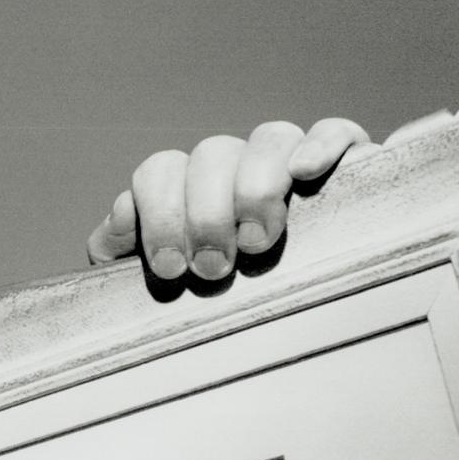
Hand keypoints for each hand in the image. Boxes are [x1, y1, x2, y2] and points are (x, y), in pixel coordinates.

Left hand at [87, 119, 377, 278]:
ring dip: (256, 188)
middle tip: (215, 269)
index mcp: (182, 190)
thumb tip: (115, 229)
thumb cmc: (208, 303)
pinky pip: (334, 132)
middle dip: (207, 213)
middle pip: (212, 154)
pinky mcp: (343, 164)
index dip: (160, 214)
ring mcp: (285, 162)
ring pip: (269, 139)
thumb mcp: (159, 286)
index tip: (171, 268)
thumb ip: (121, 253)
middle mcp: (230, 168)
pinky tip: (305, 172)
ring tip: (257, 242)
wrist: (282, 327)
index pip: (159, 172)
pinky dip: (321, 144)